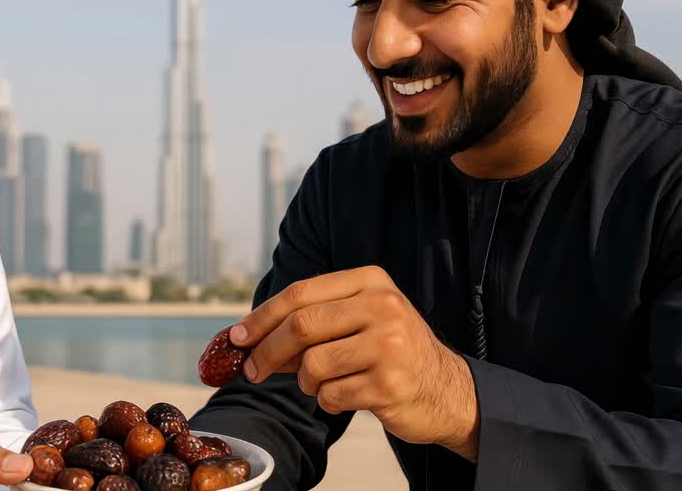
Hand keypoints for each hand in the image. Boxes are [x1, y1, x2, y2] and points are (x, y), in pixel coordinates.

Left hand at [232, 266, 479, 460]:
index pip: (300, 294)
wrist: (445, 388)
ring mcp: (389, 345)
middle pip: (301, 326)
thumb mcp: (356, 319)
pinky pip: (330, 395)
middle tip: (252, 371)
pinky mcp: (390, 384)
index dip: (262, 317)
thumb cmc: (388, 350)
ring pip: (313, 365)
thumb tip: (245, 338)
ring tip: (324, 383)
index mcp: (370, 281)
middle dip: (267, 352)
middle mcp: (382, 306)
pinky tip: (348, 395)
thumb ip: (309, 322)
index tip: (236, 338)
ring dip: (306, 382)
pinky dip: (327, 400)